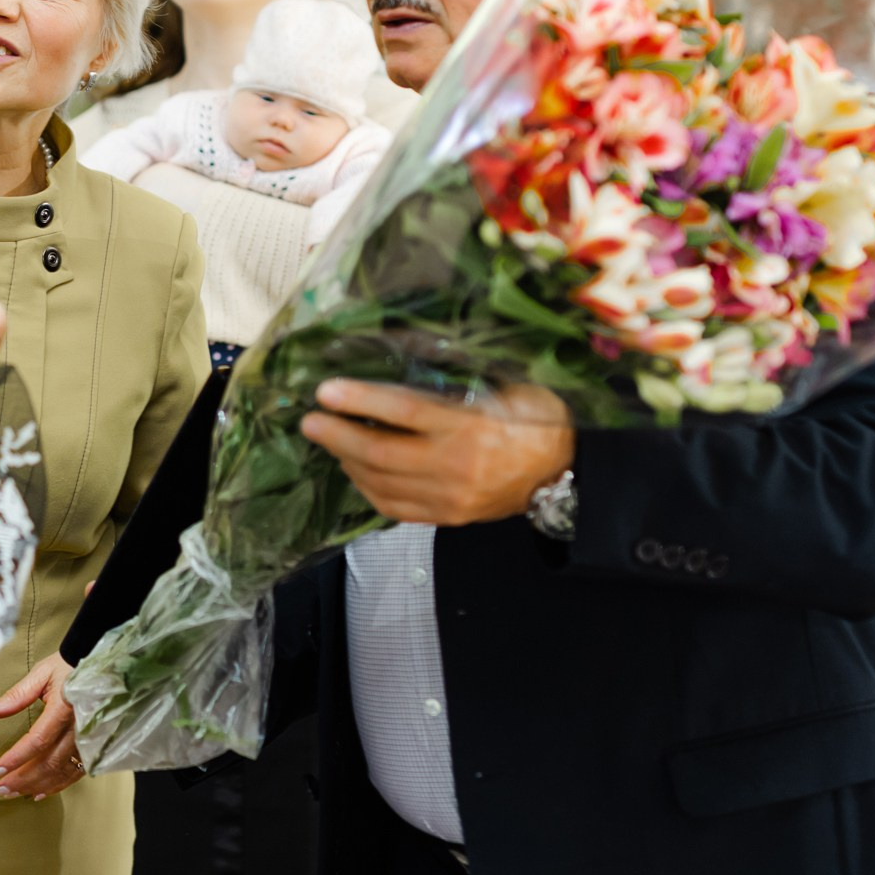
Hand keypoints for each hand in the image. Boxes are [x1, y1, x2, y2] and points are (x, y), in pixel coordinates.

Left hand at [0, 654, 83, 800]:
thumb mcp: (40, 675)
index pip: (37, 740)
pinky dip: (58, 785)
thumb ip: (16, 695)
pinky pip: (76, 772)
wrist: (101, 668)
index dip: (16, 758)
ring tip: (15, 792)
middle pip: (49, 762)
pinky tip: (41, 792)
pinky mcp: (93, 746)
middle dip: (23, 779)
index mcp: (64, 708)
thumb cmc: (67, 668)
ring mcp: (88, 740)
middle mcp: (79, 728)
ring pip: (62, 771)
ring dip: (37, 785)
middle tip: (2, 788)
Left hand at [300, 380, 574, 526]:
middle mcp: (456, 466)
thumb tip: (402, 358)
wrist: (565, 472)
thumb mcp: (505, 387)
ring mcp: (450, 497)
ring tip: (329, 439)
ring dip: (346, 460)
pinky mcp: (447, 517)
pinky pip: (393, 507)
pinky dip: (366, 488)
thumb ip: (456, 381)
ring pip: (380, 483)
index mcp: (471, 427)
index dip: (360, 400)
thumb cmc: (535, 420)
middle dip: (337, 435)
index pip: (404, 412)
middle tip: (310, 420)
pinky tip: (356, 469)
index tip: (326, 391)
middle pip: (379, 452)